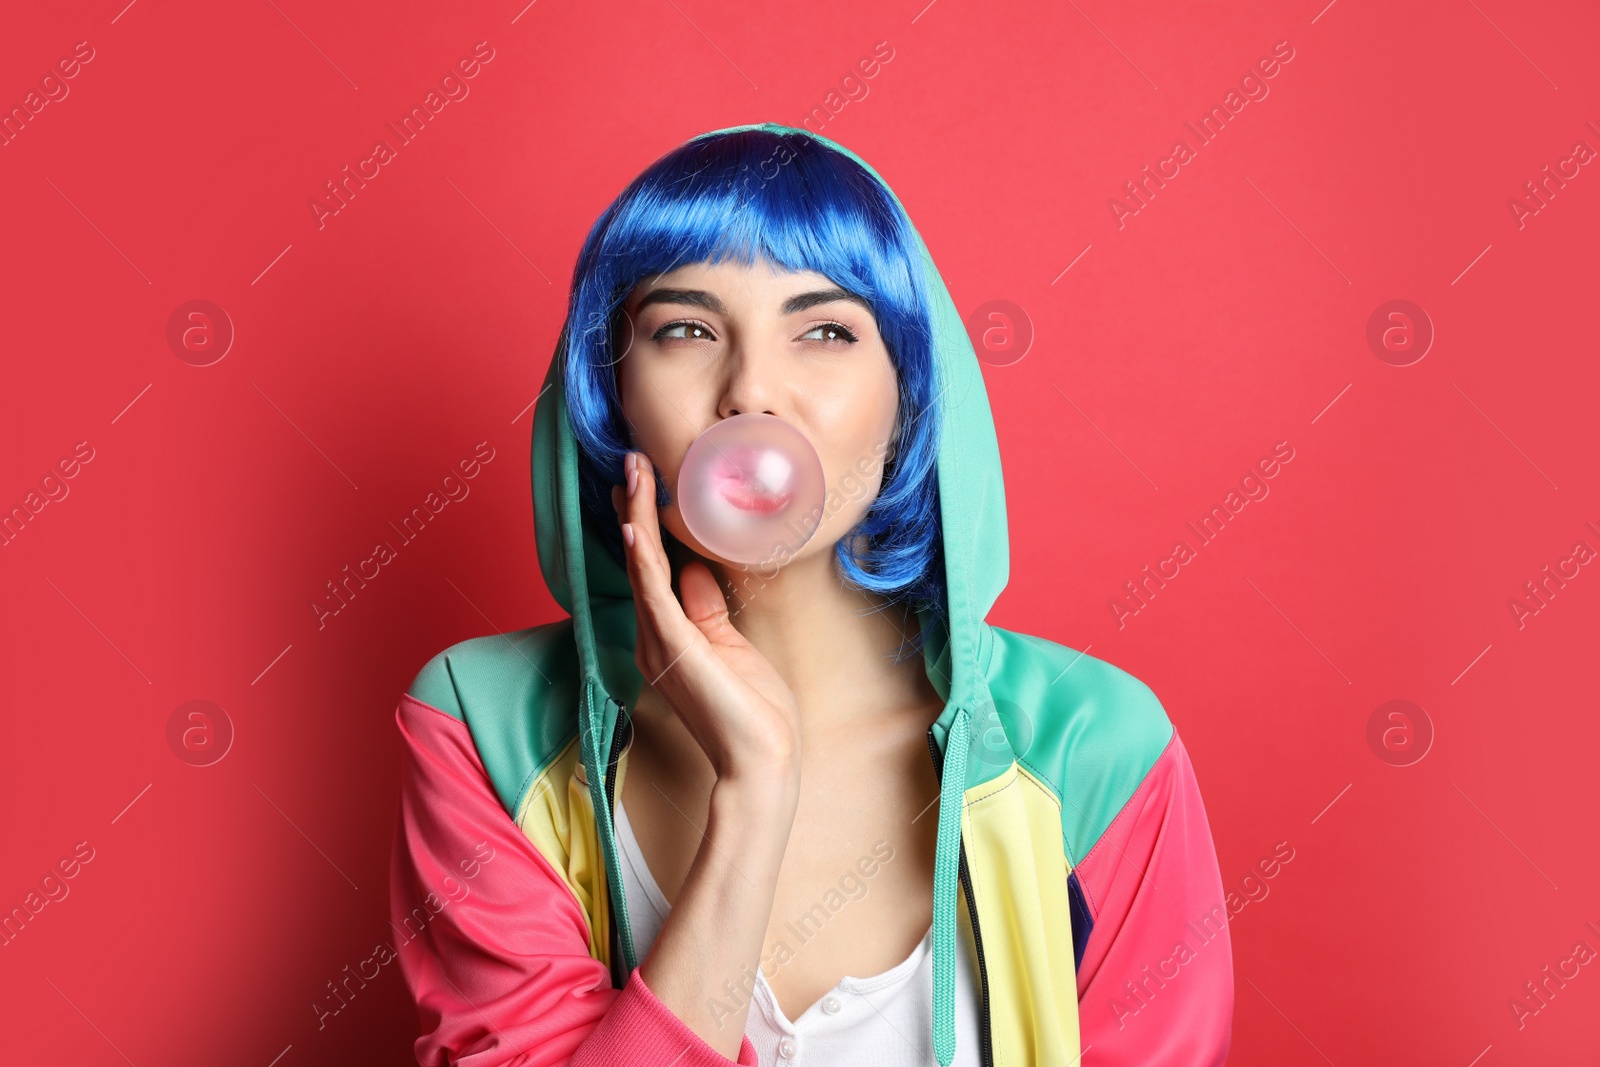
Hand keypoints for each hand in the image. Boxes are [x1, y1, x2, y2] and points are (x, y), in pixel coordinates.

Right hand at [611, 451, 802, 790]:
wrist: (760, 762)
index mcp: (669, 636)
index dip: (648, 523)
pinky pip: (652, 593)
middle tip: (630, 461)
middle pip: (639, 560)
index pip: (654, 569)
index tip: (646, 482)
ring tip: (633, 472)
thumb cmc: (753, 713)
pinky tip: (634, 526)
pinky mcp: (674, 648)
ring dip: (636, 515)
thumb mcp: (731, 646)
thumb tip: (697, 568)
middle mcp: (654, 636)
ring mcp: (660, 642)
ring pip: (641, 566)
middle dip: (634, 508)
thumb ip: (709, 608)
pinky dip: (643, 557)